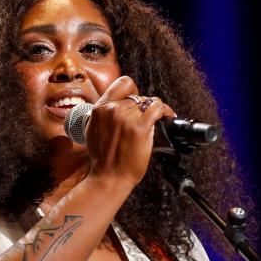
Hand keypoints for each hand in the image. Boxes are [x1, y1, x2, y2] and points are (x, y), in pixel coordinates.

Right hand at [84, 75, 174, 190]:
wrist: (109, 177)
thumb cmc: (103, 160)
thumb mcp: (92, 130)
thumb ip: (102, 115)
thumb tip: (113, 107)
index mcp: (100, 108)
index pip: (123, 83)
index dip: (133, 90)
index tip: (137, 101)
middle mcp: (113, 109)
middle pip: (137, 96)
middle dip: (143, 108)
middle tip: (146, 120)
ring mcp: (127, 117)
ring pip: (149, 102)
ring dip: (154, 111)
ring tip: (157, 120)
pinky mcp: (141, 127)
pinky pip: (158, 108)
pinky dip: (165, 111)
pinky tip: (167, 116)